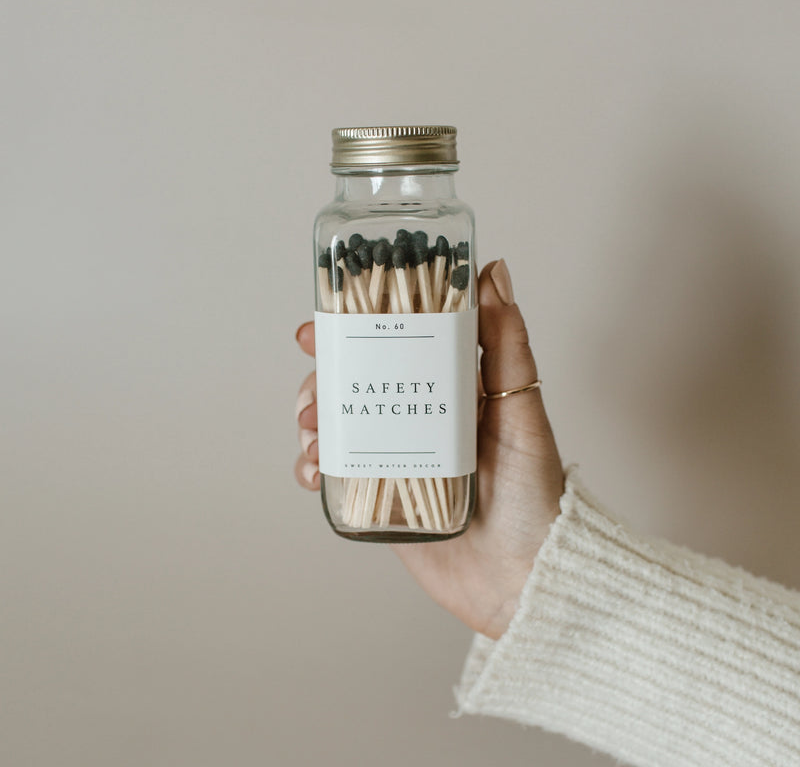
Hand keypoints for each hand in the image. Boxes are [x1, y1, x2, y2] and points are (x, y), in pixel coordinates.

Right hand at [294, 259, 562, 638]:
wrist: (526, 580)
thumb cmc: (536, 493)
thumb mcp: (523, 410)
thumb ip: (507, 343)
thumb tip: (494, 271)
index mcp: (450, 391)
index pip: (396, 344)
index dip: (356, 328)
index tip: (323, 320)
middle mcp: (419, 419)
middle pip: (357, 382)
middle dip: (324, 376)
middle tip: (314, 384)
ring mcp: (398, 459)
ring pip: (340, 423)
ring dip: (313, 418)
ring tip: (312, 427)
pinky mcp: (381, 501)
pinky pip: (336, 476)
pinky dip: (313, 466)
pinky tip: (313, 468)